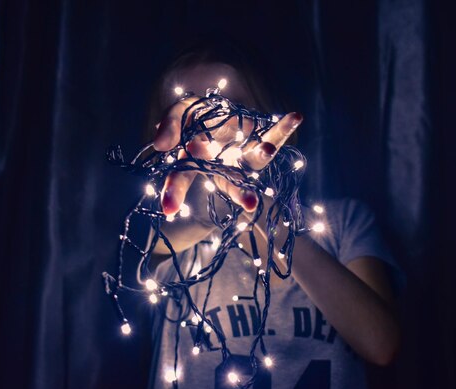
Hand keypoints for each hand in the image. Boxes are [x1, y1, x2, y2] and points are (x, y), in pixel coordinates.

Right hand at [153, 96, 302, 215]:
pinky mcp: (263, 139)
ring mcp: (245, 155)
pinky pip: (275, 134)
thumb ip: (170, 125)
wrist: (223, 112)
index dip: (175, 192)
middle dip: (239, 193)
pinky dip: (285, 127)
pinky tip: (296, 116)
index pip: (183, 179)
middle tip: (250, 204)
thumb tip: (160, 145)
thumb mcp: (180, 113)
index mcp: (198, 162)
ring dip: (262, 155)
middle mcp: (224, 164)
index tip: (168, 209)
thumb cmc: (198, 118)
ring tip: (267, 148)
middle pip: (229, 182)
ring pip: (254, 162)